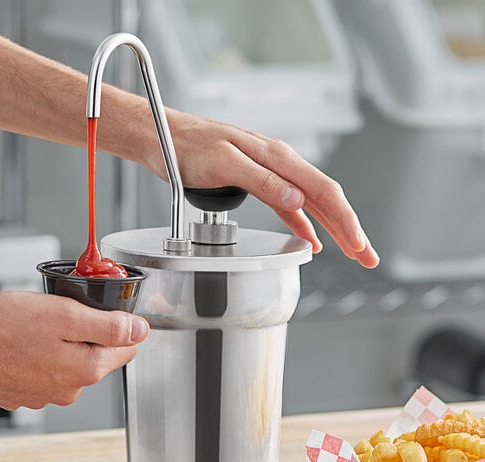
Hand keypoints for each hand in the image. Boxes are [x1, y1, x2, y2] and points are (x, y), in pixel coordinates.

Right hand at [0, 291, 148, 410]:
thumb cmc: (3, 327)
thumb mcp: (66, 315)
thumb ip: (109, 325)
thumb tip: (140, 331)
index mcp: (86, 370)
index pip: (126, 349)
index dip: (121, 326)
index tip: (106, 313)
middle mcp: (69, 390)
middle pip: (98, 357)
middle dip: (89, 335)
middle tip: (63, 315)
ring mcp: (45, 396)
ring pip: (70, 365)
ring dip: (63, 346)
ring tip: (38, 329)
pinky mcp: (24, 395)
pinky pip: (45, 373)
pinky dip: (40, 358)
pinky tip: (23, 345)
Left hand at [156, 110, 378, 268]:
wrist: (163, 137)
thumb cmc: (187, 146)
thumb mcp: (225, 163)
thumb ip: (262, 182)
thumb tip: (297, 201)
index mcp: (277, 157)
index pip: (323, 191)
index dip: (345, 222)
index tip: (358, 246)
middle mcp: (278, 164)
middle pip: (325, 199)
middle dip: (350, 230)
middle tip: (367, 256)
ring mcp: (269, 173)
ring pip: (311, 204)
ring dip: (332, 229)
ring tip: (351, 250)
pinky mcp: (256, 182)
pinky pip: (289, 207)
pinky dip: (304, 225)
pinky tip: (311, 240)